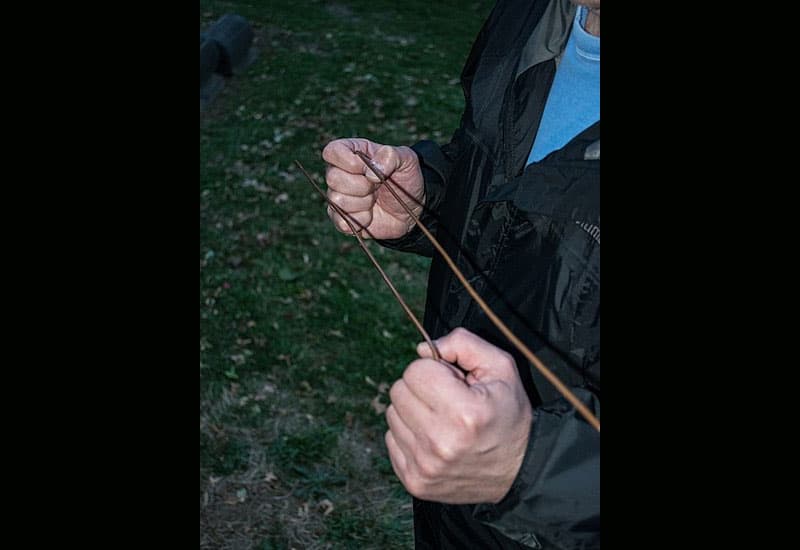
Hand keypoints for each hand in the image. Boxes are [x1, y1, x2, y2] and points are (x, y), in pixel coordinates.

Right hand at [322, 138, 423, 239]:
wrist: (411, 209)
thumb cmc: (405, 179)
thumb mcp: (406, 160)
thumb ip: (390, 156)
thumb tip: (370, 172)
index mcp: (350, 153)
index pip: (332, 151)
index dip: (349, 162)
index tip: (368, 169)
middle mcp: (339, 173)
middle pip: (333, 178)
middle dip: (361, 185)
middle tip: (377, 186)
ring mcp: (338, 197)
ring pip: (337, 200)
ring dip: (364, 203)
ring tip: (375, 199)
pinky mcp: (341, 219)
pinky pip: (342, 221)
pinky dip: (361, 220)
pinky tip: (370, 214)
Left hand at [385, 328, 532, 503]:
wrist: (518, 469)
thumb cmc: (509, 414)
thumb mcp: (500, 368)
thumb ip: (463, 343)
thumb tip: (422, 348)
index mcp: (463, 413)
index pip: (415, 371)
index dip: (434, 369)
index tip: (452, 382)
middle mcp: (441, 443)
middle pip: (398, 391)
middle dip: (420, 388)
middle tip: (446, 399)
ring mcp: (425, 466)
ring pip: (392, 414)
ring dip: (413, 411)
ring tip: (441, 420)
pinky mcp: (415, 481)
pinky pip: (391, 439)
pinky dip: (409, 434)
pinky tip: (433, 438)